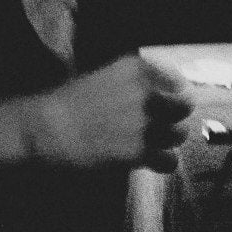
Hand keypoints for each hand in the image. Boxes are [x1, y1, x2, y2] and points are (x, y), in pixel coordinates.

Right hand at [25, 53, 194, 172]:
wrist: (47, 130)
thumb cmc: (68, 103)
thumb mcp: (104, 76)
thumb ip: (135, 82)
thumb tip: (163, 93)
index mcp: (136, 69)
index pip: (176, 80)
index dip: (175, 93)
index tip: (169, 102)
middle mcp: (146, 93)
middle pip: (184, 106)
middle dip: (175, 116)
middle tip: (163, 124)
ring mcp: (144, 123)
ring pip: (179, 134)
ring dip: (168, 139)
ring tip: (153, 143)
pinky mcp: (139, 151)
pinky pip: (169, 159)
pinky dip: (163, 162)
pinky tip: (151, 161)